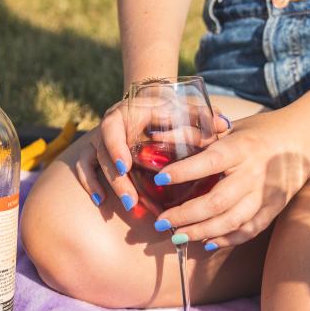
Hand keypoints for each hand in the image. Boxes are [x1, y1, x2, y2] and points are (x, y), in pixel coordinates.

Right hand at [71, 100, 231, 210]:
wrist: (148, 105)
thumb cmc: (167, 108)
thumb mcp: (183, 108)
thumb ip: (201, 115)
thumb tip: (224, 124)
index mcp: (124, 113)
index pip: (111, 129)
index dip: (116, 148)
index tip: (127, 166)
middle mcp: (107, 128)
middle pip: (103, 154)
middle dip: (117, 180)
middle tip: (132, 201)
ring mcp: (99, 142)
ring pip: (91, 163)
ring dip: (105, 186)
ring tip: (126, 205)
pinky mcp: (98, 154)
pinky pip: (85, 169)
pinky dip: (90, 184)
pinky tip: (101, 202)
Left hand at [152, 110, 309, 247]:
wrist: (304, 139)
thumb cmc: (260, 131)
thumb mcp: (232, 127)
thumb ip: (200, 136)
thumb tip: (159, 137)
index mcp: (241, 148)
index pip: (210, 162)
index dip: (184, 171)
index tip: (159, 178)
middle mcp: (254, 173)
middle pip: (217, 201)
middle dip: (185, 215)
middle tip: (161, 222)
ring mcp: (266, 194)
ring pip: (231, 221)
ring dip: (202, 232)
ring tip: (177, 236)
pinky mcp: (273, 208)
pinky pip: (249, 230)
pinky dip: (227, 239)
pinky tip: (206, 242)